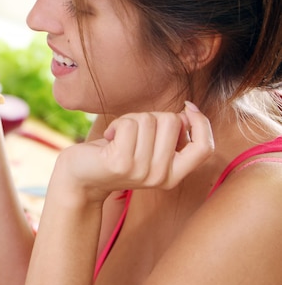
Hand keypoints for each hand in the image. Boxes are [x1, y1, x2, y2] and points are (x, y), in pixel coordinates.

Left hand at [54, 103, 213, 200]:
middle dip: (150, 116)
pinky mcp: (121, 163)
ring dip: (130, 119)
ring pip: (148, 120)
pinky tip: (109, 137)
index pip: (204, 148)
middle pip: (172, 122)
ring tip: (118, 136)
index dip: (201, 123)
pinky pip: (129, 124)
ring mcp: (141, 172)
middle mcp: (161, 177)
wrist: (79, 177)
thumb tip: (188, 112)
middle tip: (132, 131)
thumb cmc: (115, 153)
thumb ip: (169, 135)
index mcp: (174, 175)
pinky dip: (116, 124)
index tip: (186, 107)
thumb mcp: (148, 148)